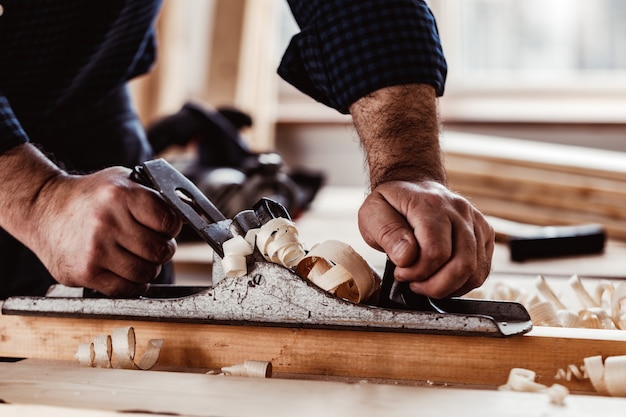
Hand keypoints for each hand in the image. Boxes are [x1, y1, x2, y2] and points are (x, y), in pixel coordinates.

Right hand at [31, 167, 181, 295]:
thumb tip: (188, 214)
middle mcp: (107, 222)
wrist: (43, 209)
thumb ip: (154, 194)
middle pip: (161, 251)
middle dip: (162, 249)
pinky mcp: (84, 273)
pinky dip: (133, 283)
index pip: (170, 222)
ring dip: (149, 268)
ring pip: (146, 273)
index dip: (172, 227)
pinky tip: (125, 270)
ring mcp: (95, 250)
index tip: (166, 227)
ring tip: (138, 256)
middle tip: (152, 243)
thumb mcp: (122, 180)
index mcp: (121, 195)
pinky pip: (126, 289)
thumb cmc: (90, 196)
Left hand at [358, 180, 493, 297]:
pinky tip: (441, 278)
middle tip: (414, 283)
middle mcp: (459, 211)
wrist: (412, 185)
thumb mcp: (373, 213)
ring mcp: (476, 222)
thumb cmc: (391, 203)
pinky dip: (462, 283)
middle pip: (462, 264)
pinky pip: (482, 270)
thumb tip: (407, 258)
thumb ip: (387, 233)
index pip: (436, 251)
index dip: (417, 272)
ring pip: (475, 271)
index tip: (401, 272)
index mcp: (431, 204)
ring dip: (448, 287)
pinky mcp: (484, 234)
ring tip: (426, 282)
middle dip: (435, 286)